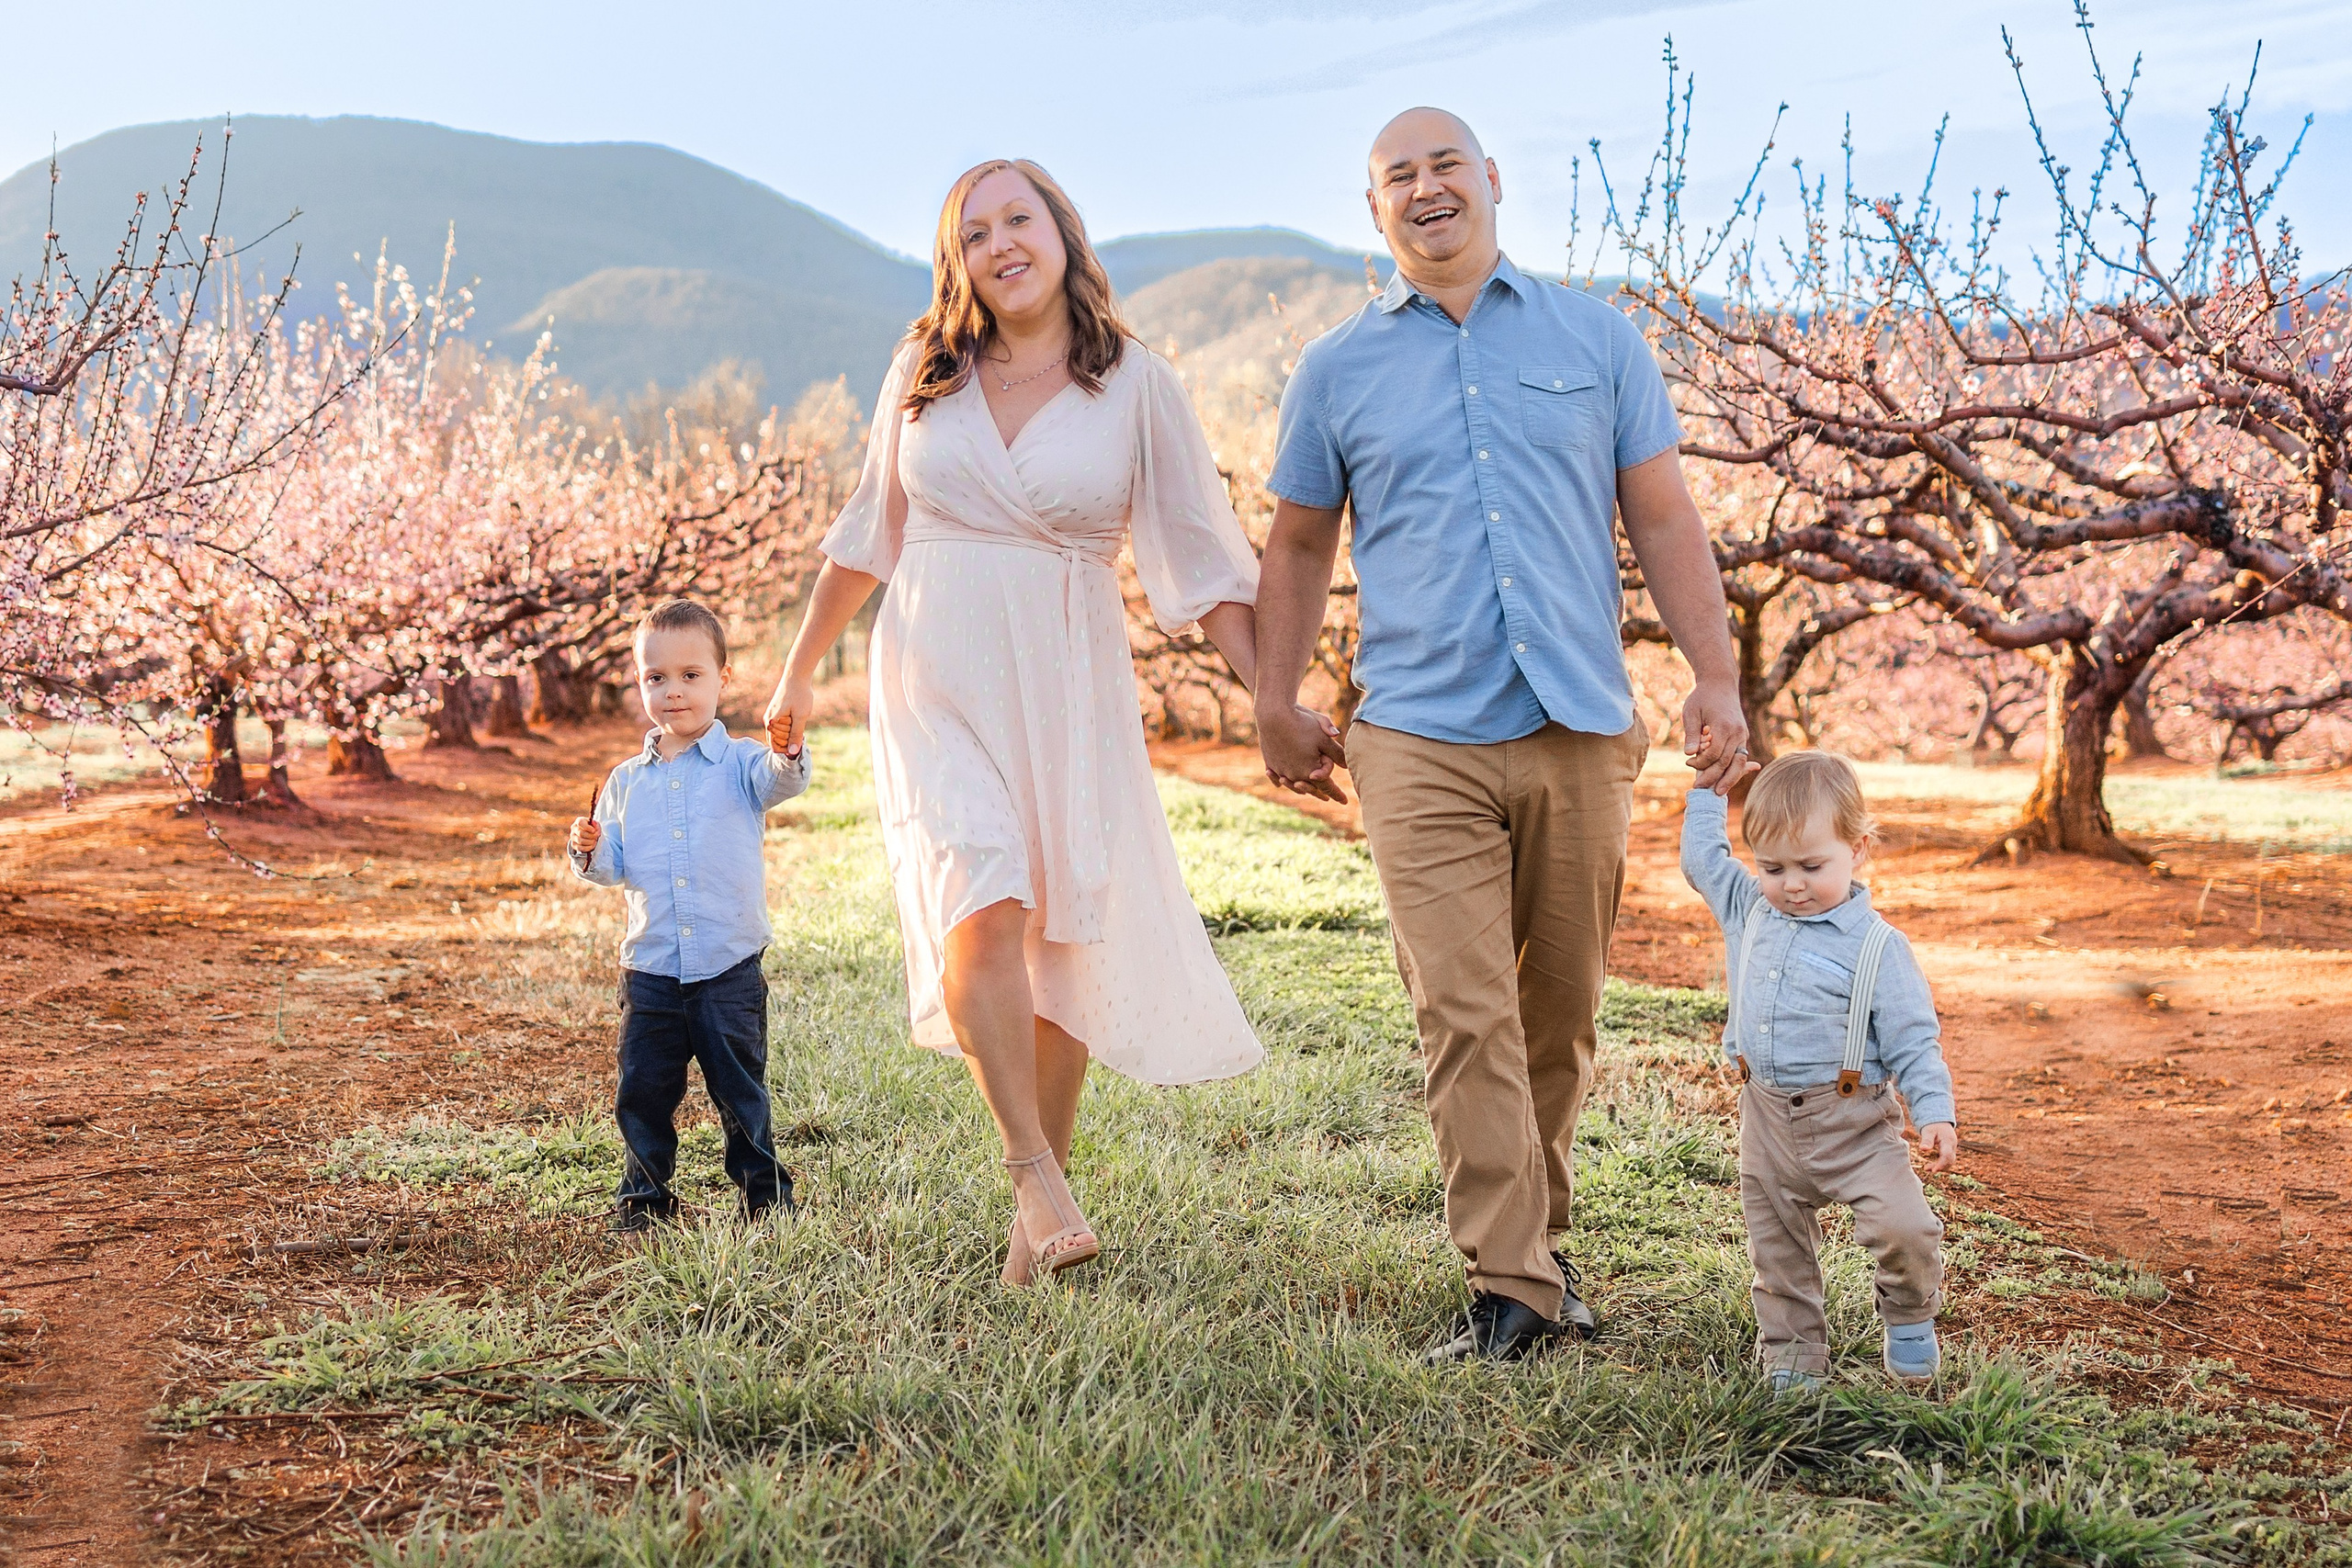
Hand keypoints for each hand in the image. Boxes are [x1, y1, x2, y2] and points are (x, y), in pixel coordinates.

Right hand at [568, 817, 601, 856]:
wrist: (588, 834)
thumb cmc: (592, 827)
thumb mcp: (595, 824)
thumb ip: (596, 824)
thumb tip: (594, 824)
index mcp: (579, 821)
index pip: (580, 823)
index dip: (588, 828)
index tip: (594, 831)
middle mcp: (574, 828)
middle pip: (581, 833)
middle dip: (591, 836)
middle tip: (597, 836)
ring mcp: (572, 837)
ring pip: (580, 841)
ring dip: (590, 842)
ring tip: (595, 841)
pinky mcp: (573, 844)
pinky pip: (579, 848)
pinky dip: (588, 848)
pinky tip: (592, 845)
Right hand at [765, 671, 812, 757]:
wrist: (796, 675)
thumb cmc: (799, 695)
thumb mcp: (801, 717)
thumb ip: (796, 735)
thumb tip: (792, 752)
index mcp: (771, 723)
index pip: (775, 747)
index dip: (788, 747)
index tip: (800, 737)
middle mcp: (768, 720)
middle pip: (778, 741)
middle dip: (790, 738)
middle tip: (800, 723)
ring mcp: (771, 716)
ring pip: (780, 734)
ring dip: (791, 732)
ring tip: (798, 718)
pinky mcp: (775, 712)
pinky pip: (781, 726)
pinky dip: (790, 726)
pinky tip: (797, 716)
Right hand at [1258, 701, 1347, 803]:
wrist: (1273, 714)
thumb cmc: (1302, 723)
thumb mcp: (1325, 738)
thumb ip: (1338, 754)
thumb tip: (1347, 766)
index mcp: (1310, 771)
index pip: (1327, 787)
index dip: (1337, 795)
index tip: (1345, 802)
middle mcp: (1294, 775)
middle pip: (1310, 788)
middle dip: (1319, 793)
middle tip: (1327, 798)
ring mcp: (1279, 770)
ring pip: (1292, 784)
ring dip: (1301, 788)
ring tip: (1306, 791)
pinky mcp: (1269, 761)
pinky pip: (1276, 776)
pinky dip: (1281, 779)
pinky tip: (1282, 781)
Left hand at [1682, 679, 1750, 793]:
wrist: (1721, 683)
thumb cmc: (1702, 697)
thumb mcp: (1691, 712)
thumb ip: (1692, 734)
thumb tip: (1689, 755)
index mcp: (1724, 726)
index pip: (1714, 754)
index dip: (1700, 763)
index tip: (1688, 763)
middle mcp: (1737, 732)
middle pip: (1728, 763)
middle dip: (1714, 778)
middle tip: (1700, 788)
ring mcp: (1743, 735)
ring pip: (1738, 763)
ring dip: (1729, 779)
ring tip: (1718, 792)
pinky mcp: (1743, 736)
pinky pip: (1740, 756)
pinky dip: (1736, 769)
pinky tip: (1733, 779)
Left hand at [1912, 1121, 1958, 1170]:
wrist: (1940, 1121)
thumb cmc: (1933, 1125)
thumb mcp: (1928, 1131)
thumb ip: (1926, 1140)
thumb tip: (1923, 1149)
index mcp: (1948, 1141)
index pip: (1947, 1155)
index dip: (1941, 1164)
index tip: (1933, 1170)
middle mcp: (1952, 1146)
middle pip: (1950, 1160)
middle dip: (1940, 1167)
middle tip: (1926, 1169)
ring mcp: (1952, 1148)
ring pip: (1949, 1161)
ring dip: (1940, 1166)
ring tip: (1926, 1168)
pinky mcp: (1949, 1150)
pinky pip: (1947, 1160)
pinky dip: (1940, 1164)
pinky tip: (1931, 1166)